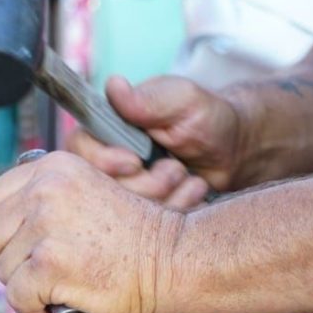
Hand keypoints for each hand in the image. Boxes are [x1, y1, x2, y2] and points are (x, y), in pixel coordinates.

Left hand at [0, 151, 184, 312]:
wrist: (175, 260)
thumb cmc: (137, 238)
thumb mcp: (85, 195)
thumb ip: (46, 203)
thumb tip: (10, 234)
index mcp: (53, 168)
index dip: (7, 230)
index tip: (27, 246)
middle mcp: (44, 190)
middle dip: (15, 261)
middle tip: (46, 273)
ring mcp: (45, 226)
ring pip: (4, 269)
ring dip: (27, 287)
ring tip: (61, 287)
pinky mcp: (48, 265)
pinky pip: (17, 297)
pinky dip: (33, 310)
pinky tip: (57, 306)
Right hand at [66, 75, 243, 208]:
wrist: (233, 150)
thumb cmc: (206, 117)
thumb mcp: (182, 100)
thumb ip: (148, 98)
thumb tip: (114, 86)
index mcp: (107, 130)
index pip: (78, 150)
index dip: (103, 162)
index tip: (134, 162)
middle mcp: (108, 162)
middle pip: (100, 188)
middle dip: (143, 185)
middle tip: (175, 169)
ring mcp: (125, 190)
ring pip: (124, 212)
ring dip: (164, 197)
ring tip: (189, 178)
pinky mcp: (143, 214)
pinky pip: (146, 226)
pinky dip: (176, 210)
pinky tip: (193, 192)